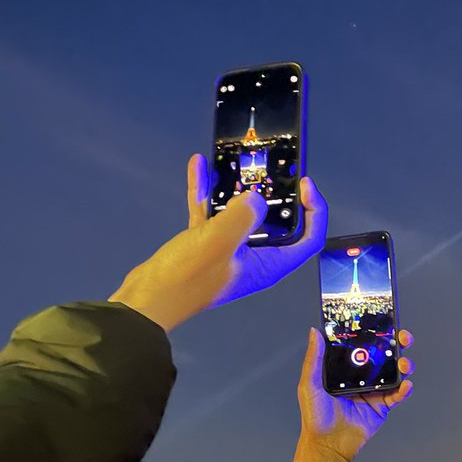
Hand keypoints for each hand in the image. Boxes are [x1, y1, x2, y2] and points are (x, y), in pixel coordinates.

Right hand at [109, 154, 327, 331]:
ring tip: (237, 163)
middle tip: (271, 169)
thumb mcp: (220, 241)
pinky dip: (208, 191)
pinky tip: (199, 166)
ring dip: (239, 188)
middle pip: (277, 223)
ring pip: (242, 213)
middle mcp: (254, 259)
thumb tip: (255, 198)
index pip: (309, 239)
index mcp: (269, 265)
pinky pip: (212, 212)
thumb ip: (244, 214)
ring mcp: (229, 251)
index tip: (305, 184)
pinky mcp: (205, 244)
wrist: (147, 298)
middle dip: (276, 194)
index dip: (315, 211)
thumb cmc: (186, 278)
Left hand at [293, 327, 414, 461]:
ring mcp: (374, 391)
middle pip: (384, 356)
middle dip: (397, 344)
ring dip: (404, 365)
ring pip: (394, 373)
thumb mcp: (310, 384)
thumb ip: (314, 358)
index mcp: (345, 369)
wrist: (327, 444)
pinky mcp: (382, 407)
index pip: (362, 346)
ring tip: (405, 364)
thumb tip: (314, 331)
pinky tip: (407, 384)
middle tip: (403, 337)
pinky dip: (405, 389)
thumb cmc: (315, 415)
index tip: (383, 322)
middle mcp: (362, 377)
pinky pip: (397, 395)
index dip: (374, 333)